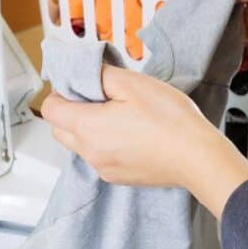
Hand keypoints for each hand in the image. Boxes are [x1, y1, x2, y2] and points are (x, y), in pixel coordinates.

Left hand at [40, 64, 247, 217]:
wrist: (197, 158)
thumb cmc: (170, 120)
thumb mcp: (133, 83)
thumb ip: (100, 74)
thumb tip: (84, 70)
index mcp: (87, 127)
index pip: (50, 109)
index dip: (61, 92)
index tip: (80, 84)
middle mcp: (89, 152)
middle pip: (59, 129)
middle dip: (71, 111)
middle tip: (98, 97)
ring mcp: (103, 168)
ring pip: (79, 145)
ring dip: (88, 128)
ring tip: (118, 115)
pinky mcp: (117, 178)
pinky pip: (98, 157)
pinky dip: (104, 144)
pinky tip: (130, 133)